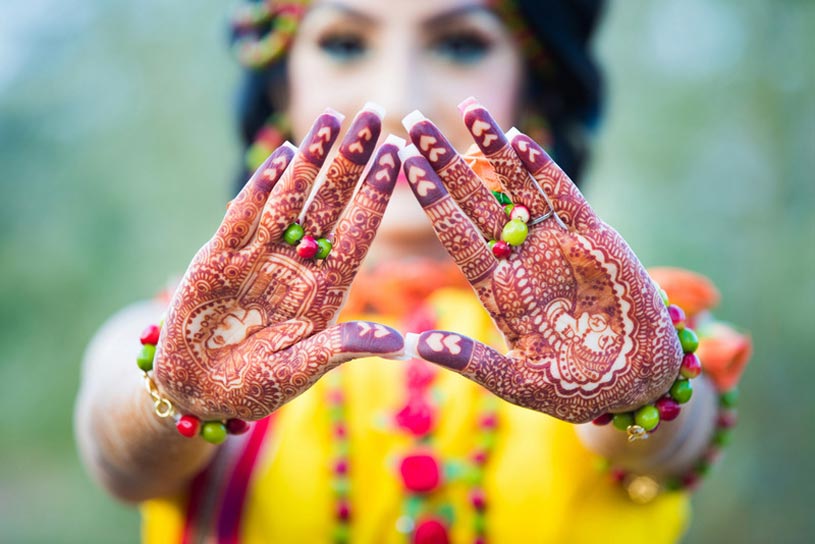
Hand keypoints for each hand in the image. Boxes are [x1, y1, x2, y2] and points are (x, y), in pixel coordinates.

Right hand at [155, 107, 404, 419]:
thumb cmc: (253, 389)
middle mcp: (296, 267)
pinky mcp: (218, 258)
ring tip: (333, 119)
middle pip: (329, 205)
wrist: (195, 391)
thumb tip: (402, 345)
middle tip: (373, 113)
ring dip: (310, 161)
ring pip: (290, 200)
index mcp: (325, 292)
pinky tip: (283, 156)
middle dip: (350, 161)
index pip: (356, 234)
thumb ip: (342, 350)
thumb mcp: (299, 371)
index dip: (376, 195)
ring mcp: (258, 258)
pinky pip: (242, 216)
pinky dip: (260, 187)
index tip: (398, 156)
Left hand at [400, 101, 681, 422]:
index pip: (457, 235)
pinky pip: (566, 197)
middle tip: (415, 121)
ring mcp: (557, 245)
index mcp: (498, 289)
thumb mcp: (518, 383)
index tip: (404, 165)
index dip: (432, 200)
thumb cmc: (575, 391)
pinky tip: (518, 142)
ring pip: (519, 187)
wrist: (636, 383)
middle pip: (477, 200)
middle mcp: (521, 259)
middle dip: (447, 162)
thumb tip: (421, 348)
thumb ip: (473, 363)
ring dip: (494, 149)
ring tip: (469, 110)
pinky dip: (544, 170)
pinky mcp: (596, 238)